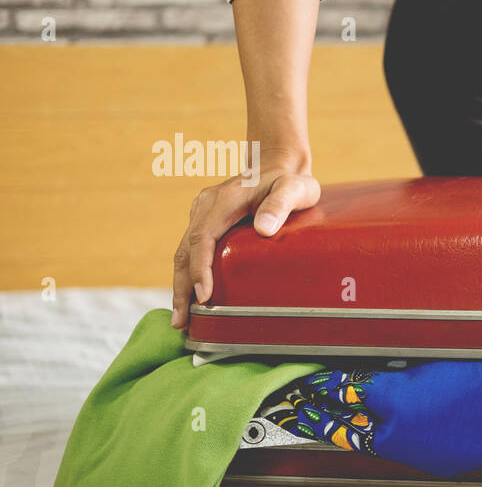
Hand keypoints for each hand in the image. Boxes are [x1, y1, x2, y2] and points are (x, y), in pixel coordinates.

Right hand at [171, 151, 319, 328]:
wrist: (276, 166)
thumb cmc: (289, 181)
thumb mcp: (295, 189)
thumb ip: (282, 204)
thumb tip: (263, 229)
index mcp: (224, 199)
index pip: (203, 236)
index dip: (200, 267)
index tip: (203, 295)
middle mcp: (206, 206)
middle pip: (186, 249)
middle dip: (181, 287)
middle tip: (181, 321)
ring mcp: (202, 213)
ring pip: (184, 252)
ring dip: (180, 285)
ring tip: (181, 319)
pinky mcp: (205, 222)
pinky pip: (192, 251)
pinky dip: (188, 275)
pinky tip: (190, 299)